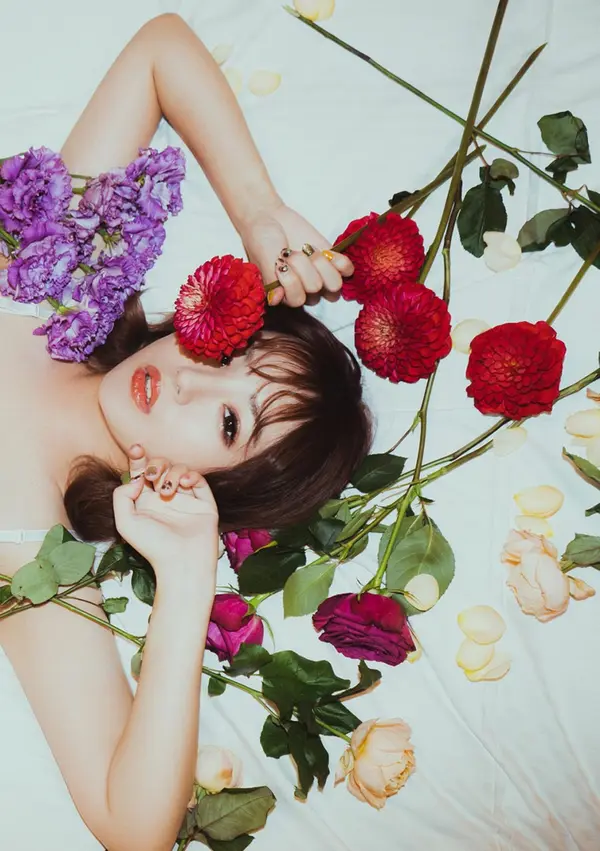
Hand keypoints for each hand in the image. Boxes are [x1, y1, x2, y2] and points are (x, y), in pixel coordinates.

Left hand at [113, 445, 219, 582]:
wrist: (181, 562)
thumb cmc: (152, 546)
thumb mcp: (125, 522)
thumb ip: (121, 496)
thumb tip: (136, 479)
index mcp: (146, 500)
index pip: (141, 472)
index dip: (138, 458)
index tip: (136, 450)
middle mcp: (165, 497)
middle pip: (160, 465)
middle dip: (155, 464)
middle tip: (152, 476)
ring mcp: (185, 498)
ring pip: (179, 468)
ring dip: (171, 473)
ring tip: (168, 491)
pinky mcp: (204, 501)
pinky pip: (198, 479)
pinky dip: (191, 475)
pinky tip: (184, 484)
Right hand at [239, 202, 353, 306]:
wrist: (269, 217)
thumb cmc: (262, 241)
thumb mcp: (263, 261)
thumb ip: (271, 281)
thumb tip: (275, 299)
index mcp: (286, 295)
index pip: (298, 300)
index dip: (291, 281)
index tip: (279, 262)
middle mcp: (306, 290)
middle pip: (316, 289)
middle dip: (303, 266)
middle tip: (290, 252)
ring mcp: (321, 276)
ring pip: (334, 283)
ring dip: (321, 264)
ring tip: (308, 251)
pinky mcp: (332, 261)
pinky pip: (347, 270)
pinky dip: (340, 262)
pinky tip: (328, 253)